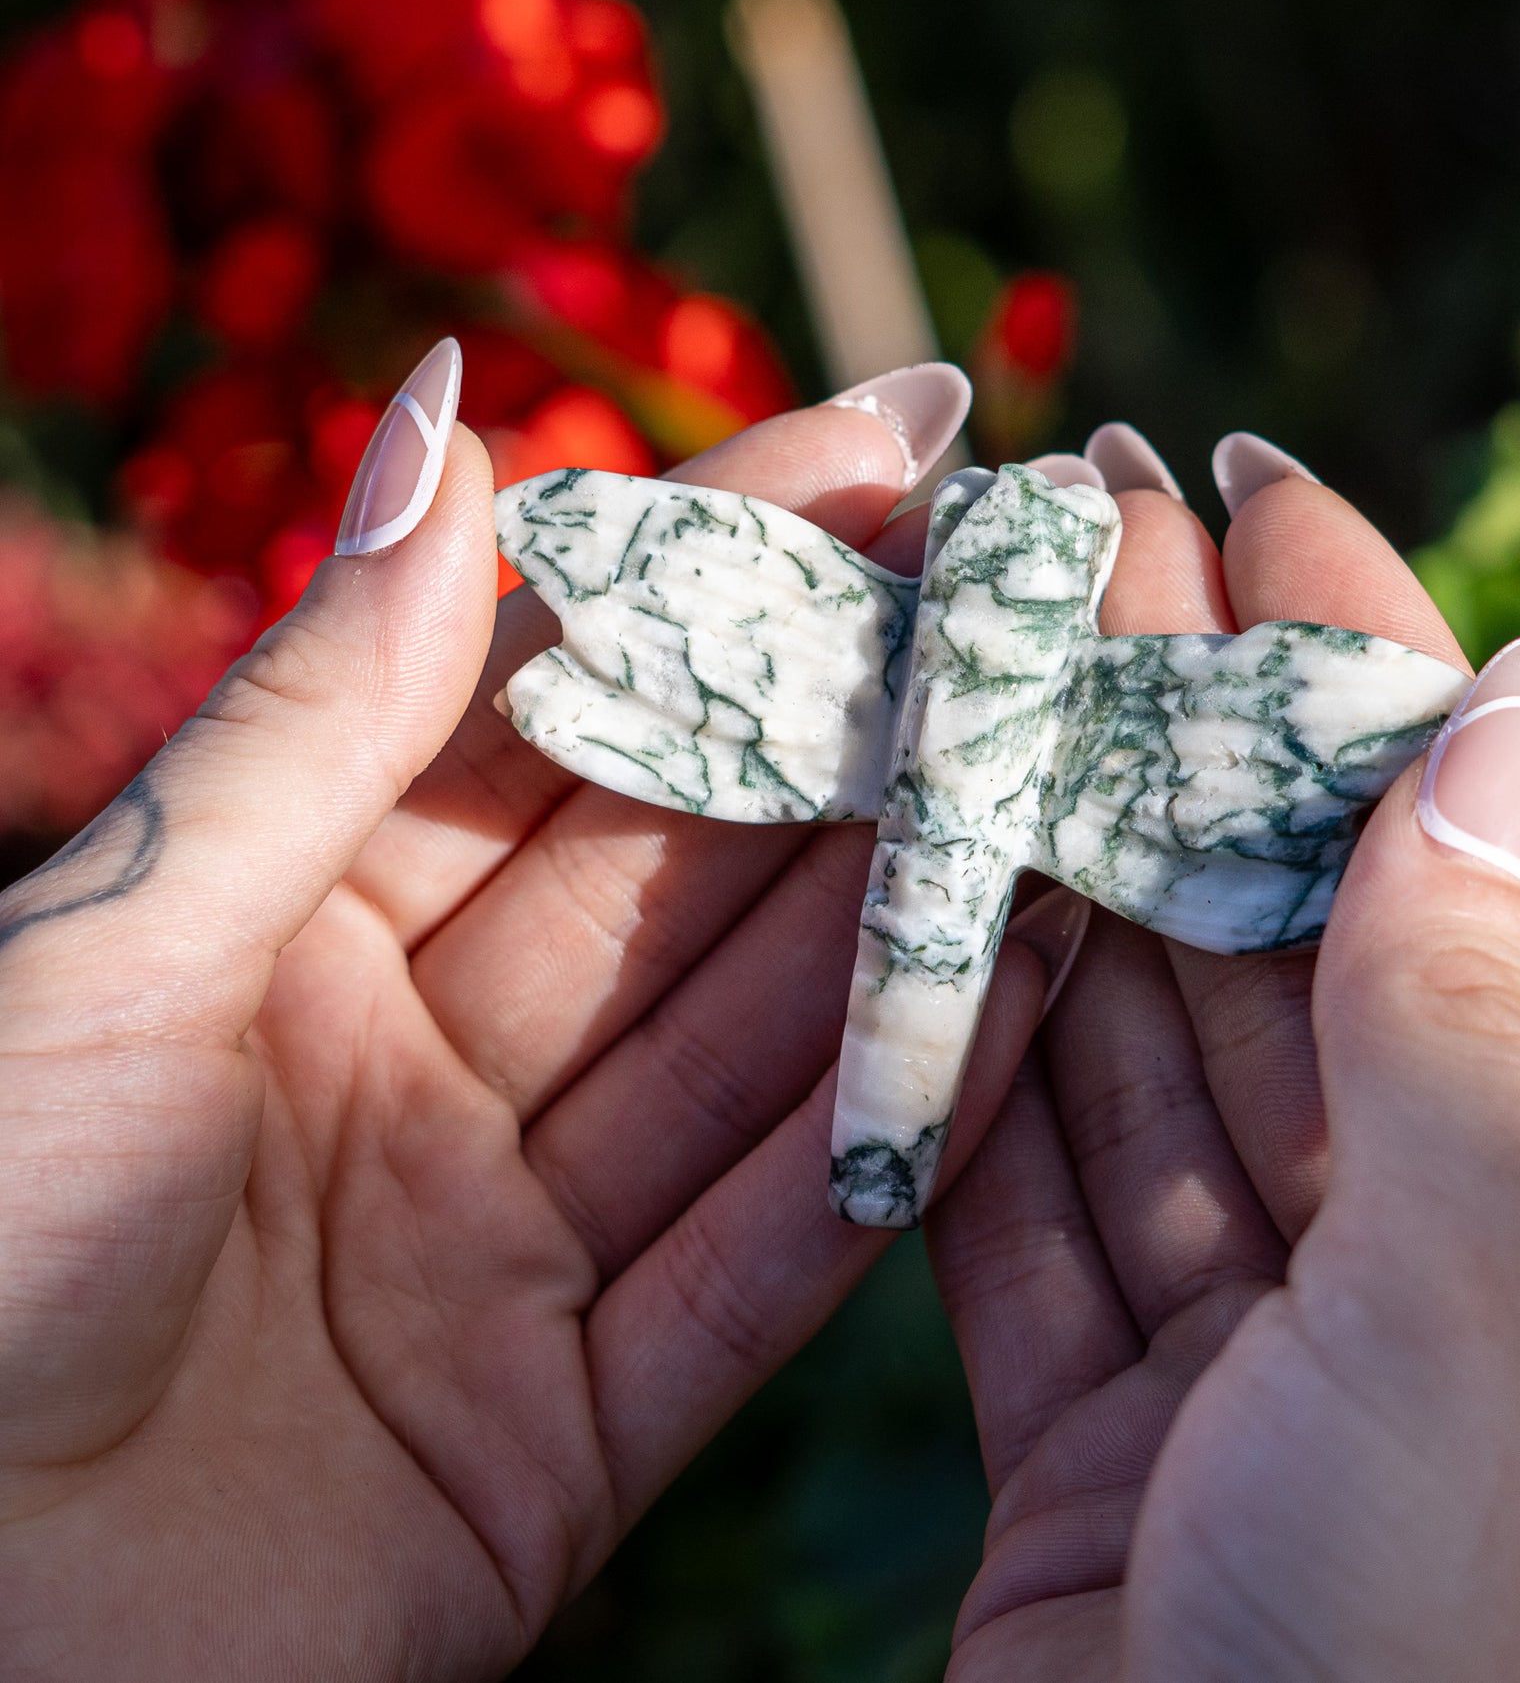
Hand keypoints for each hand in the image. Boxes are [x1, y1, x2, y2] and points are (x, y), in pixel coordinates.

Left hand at [0, 354, 1064, 1678]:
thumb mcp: (128, 941)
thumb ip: (326, 705)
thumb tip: (455, 411)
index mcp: (295, 927)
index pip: (557, 702)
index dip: (722, 564)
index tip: (893, 437)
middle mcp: (422, 1068)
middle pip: (687, 874)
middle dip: (857, 732)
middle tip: (1028, 600)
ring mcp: (507, 1249)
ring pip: (752, 1059)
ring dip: (908, 925)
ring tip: (1065, 775)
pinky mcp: (567, 1435)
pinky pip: (762, 1269)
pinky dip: (895, 1153)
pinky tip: (1022, 1009)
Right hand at [928, 436, 1519, 1681]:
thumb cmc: (1425, 1677)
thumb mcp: (1486, 1325)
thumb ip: (1471, 1012)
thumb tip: (1508, 713)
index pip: (1466, 865)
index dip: (1356, 666)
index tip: (1256, 491)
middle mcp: (1447, 1262)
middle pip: (1284, 934)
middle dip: (1177, 735)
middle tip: (1072, 540)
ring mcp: (1266, 1342)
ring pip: (1142, 1045)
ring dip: (1058, 873)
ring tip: (974, 684)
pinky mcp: (1110, 1428)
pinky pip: (1035, 1194)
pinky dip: (973, 1059)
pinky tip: (919, 913)